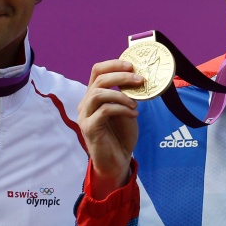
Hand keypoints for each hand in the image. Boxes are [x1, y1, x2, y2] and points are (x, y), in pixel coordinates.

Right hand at [79, 59, 143, 193]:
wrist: (117, 160)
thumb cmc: (121, 135)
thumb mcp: (126, 109)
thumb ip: (126, 94)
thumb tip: (139, 77)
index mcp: (93, 96)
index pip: (97, 71)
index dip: (114, 64)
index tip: (132, 65)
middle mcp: (86, 104)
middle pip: (99, 79)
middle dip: (122, 76)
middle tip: (140, 80)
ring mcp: (85, 116)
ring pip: (98, 93)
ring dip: (121, 95)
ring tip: (135, 104)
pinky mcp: (89, 128)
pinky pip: (104, 111)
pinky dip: (121, 109)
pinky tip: (133, 115)